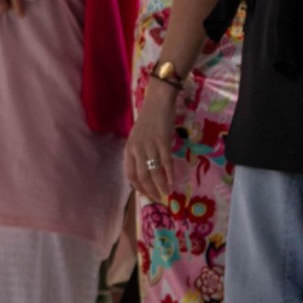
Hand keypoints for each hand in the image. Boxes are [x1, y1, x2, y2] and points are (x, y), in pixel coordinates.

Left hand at [125, 87, 177, 204]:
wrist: (158, 103)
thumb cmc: (149, 120)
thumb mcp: (138, 139)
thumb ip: (139, 154)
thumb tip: (146, 172)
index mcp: (129, 149)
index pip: (130, 174)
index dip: (138, 187)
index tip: (146, 195)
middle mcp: (137, 150)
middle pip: (142, 176)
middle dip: (150, 190)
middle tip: (158, 198)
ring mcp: (149, 146)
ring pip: (154, 172)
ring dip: (161, 186)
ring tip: (167, 193)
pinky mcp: (163, 143)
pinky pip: (166, 163)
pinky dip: (169, 175)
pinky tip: (173, 182)